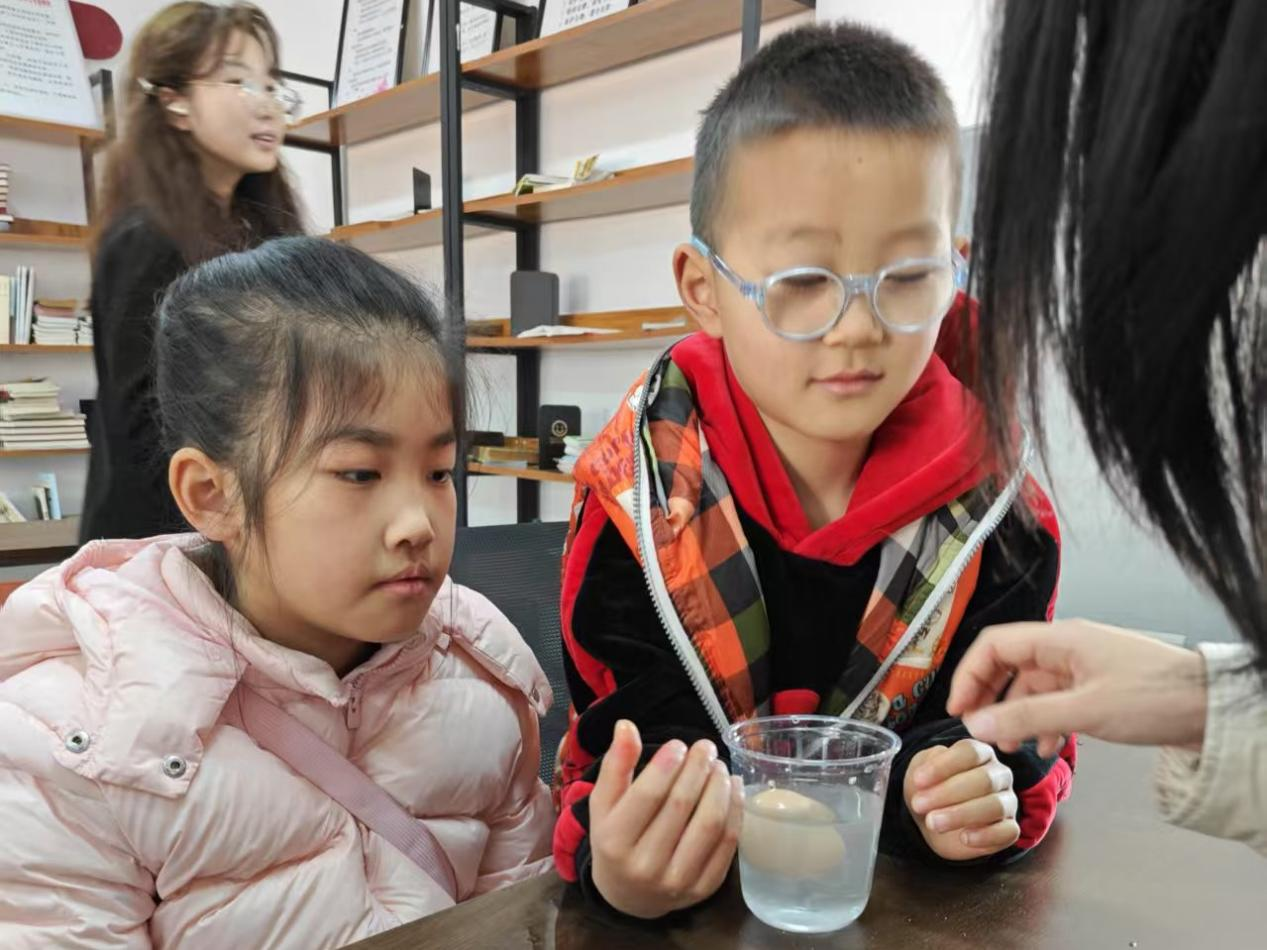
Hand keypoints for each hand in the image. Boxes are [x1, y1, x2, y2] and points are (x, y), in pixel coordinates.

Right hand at [588, 720, 742, 918]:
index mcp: (614, 842)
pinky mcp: (703, 889)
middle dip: (697, 769)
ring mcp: (677, 882)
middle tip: (706, 747)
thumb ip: (615, 764)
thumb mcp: (603, 803)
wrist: (628, 895)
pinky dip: (735, 811)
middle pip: (680, 806)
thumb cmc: (614, 839)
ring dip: (720, 788)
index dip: (667, 765)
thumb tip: (626, 725)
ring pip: (709, 825)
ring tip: (719, 765)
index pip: (647, 796)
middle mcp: (645, 866)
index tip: (679, 744)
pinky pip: (727, 845)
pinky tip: (733, 787)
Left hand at [905, 739, 1018, 859]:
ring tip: (933, 822)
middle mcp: (998, 775)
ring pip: (995, 806)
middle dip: (947, 793)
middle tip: (919, 804)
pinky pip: (1007, 832)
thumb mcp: (921, 769)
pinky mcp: (1009, 829)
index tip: (918, 780)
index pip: (969, 752)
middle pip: (983, 779)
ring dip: (960, 815)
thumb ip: (927, 760)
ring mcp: (1007, 802)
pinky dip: (985, 836)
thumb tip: (937, 759)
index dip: (943, 766)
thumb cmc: (929, 790)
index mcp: (980, 754)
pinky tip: (964, 838)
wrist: (930, 821)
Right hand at [946, 619, 1208, 754]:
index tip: (958, 709)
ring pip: (1032, 686)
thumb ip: (1027, 717)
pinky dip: (1045, 722)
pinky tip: (1048, 746)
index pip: (995, 645)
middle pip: (1009, 665)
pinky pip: (1057, 700)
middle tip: (976, 728)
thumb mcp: (1084, 711)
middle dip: (989, 697)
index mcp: (1059, 640)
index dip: (969, 674)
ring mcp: (1083, 668)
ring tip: (1012, 746)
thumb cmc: (1154, 697)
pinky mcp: (1098, 688)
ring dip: (1017, 715)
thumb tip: (976, 724)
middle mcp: (1067, 648)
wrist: (1211, 708)